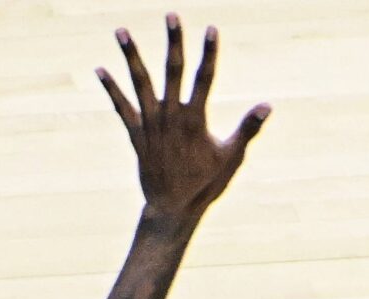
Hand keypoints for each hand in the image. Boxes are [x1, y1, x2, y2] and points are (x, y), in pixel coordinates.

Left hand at [99, 16, 269, 226]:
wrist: (172, 208)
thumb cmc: (205, 184)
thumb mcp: (231, 157)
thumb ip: (247, 128)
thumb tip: (268, 106)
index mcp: (195, 119)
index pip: (204, 78)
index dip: (208, 53)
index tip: (211, 29)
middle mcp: (171, 117)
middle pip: (171, 71)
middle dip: (173, 42)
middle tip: (171, 15)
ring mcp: (151, 125)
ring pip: (140, 83)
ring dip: (131, 56)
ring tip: (120, 31)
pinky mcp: (136, 135)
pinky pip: (122, 107)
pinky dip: (111, 89)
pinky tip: (100, 70)